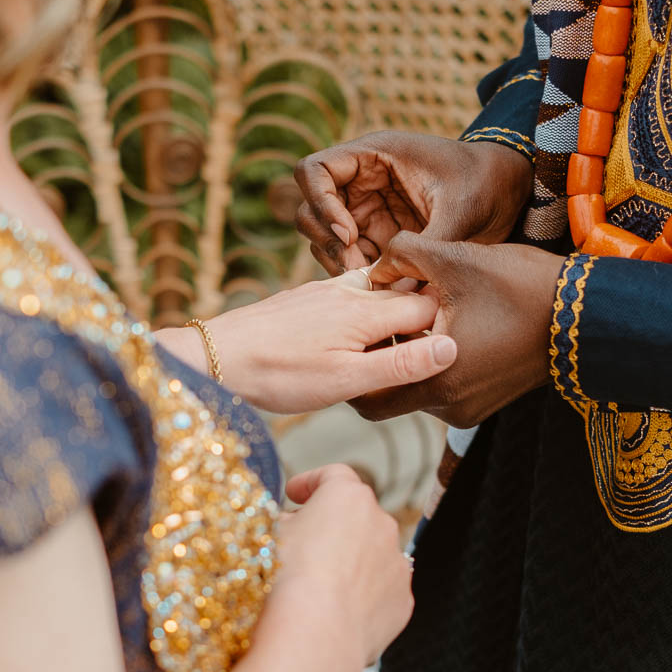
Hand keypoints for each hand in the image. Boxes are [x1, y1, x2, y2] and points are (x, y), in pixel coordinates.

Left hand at [201, 277, 458, 413]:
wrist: (216, 358)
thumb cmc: (280, 375)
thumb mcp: (346, 380)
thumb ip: (400, 364)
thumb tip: (452, 347)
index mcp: (366, 311)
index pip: (427, 306)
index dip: (445, 326)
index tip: (454, 348)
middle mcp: (349, 292)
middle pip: (405, 295)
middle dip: (424, 317)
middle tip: (430, 351)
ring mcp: (324, 291)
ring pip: (377, 293)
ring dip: (393, 314)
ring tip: (395, 347)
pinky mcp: (305, 297)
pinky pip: (350, 295)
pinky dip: (364, 313)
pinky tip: (355, 337)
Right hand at [264, 465, 413, 670]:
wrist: (312, 638)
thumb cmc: (286, 581)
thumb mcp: (267, 535)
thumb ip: (281, 521)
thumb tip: (288, 525)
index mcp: (348, 497)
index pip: (333, 475)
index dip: (311, 482)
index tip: (294, 494)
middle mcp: (382, 523)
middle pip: (355, 516)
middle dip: (331, 526)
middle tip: (302, 543)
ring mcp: (397, 563)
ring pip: (372, 554)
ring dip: (351, 561)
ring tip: (320, 585)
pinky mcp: (402, 600)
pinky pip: (381, 590)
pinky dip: (363, 595)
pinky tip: (337, 611)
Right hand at [295, 132, 533, 273]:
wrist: (512, 192)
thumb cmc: (487, 185)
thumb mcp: (461, 213)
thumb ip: (424, 246)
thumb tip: (389, 284)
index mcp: (374, 155)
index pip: (314, 171)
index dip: (321, 203)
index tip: (351, 233)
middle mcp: (362, 180)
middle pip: (311, 208)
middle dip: (328, 241)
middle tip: (359, 270)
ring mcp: (367, 208)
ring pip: (326, 236)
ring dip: (339, 261)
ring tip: (372, 283)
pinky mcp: (379, 234)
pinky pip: (351, 254)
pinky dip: (357, 272)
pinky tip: (381, 287)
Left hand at [354, 232, 563, 428]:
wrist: (585, 313)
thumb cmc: (523, 287)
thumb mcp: (457, 260)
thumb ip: (404, 255)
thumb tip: (374, 266)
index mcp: (438, 381)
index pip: (369, 398)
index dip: (355, 365)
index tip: (353, 335)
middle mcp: (450, 407)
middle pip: (391, 393)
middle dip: (383, 359)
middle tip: (379, 322)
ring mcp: (469, 409)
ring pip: (417, 390)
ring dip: (409, 360)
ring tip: (411, 319)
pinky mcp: (484, 403)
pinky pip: (442, 389)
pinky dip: (433, 364)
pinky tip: (439, 328)